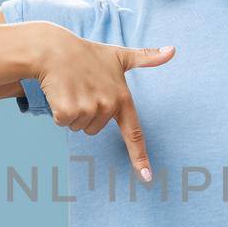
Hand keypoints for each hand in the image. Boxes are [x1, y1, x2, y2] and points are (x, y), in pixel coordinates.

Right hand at [32, 26, 174, 180]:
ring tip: (71, 88)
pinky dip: (59, 110)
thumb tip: (173, 50)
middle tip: (82, 89)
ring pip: (79, 127)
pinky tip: (60, 91)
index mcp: (122, 98)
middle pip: (95, 129)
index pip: (134, 133)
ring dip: (72, 111)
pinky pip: (63, 123)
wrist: (54, 49)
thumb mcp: (119, 55)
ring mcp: (88, 109)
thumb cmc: (87, 53)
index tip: (147, 177)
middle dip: (86, 113)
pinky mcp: (68, 111)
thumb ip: (146, 57)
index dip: (140, 157)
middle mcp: (107, 106)